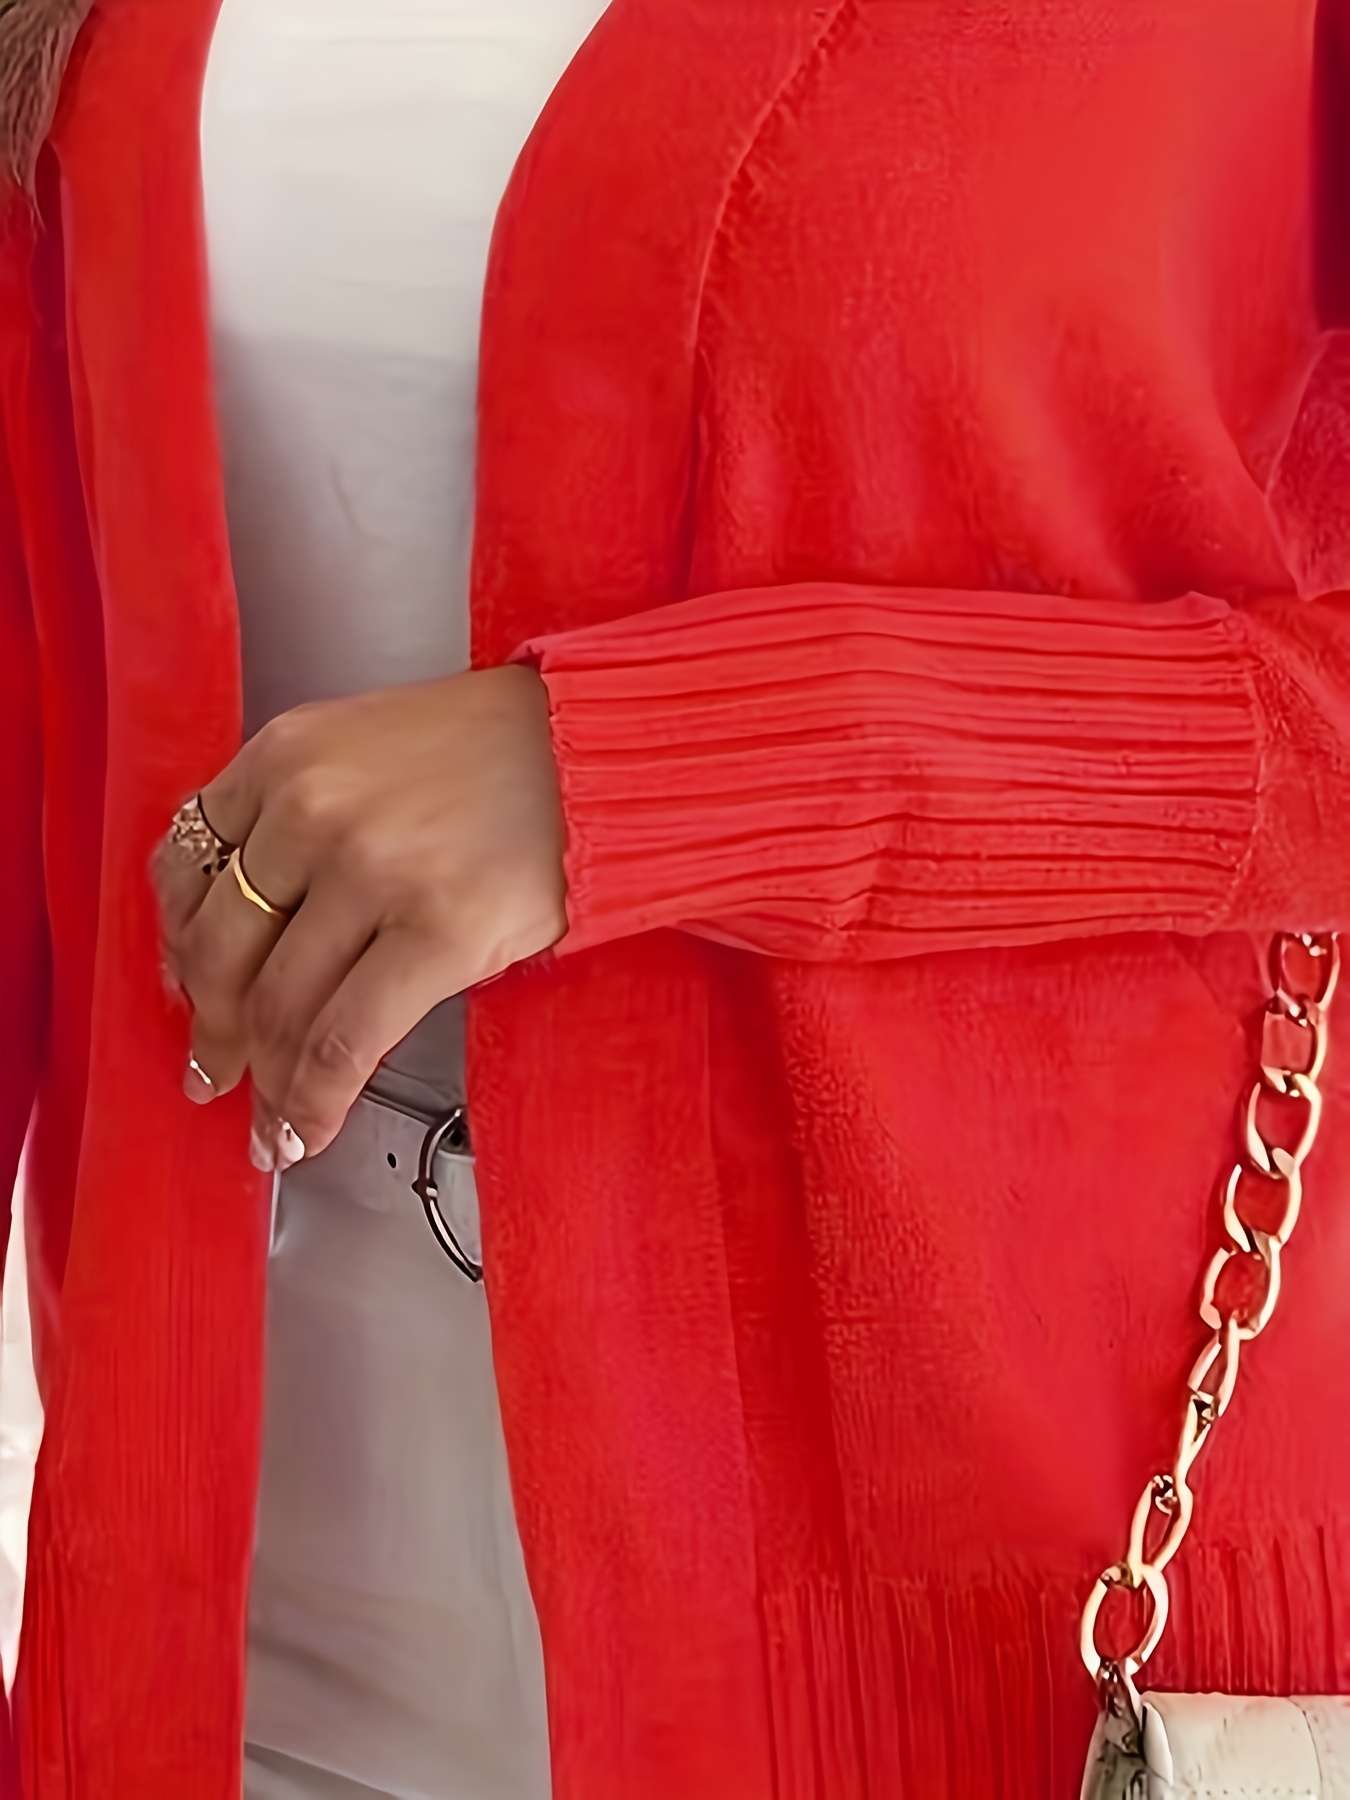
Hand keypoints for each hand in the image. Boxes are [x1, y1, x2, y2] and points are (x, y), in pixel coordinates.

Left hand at [155, 665, 566, 1165]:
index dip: (176, 949)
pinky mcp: (439, 932)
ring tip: (271, 1121)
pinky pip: (347, 1042)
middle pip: (223, 950)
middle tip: (216, 1071)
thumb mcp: (367, 747)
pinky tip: (309, 1130)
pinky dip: (315, 1102)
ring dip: (266, 1083)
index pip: (186, 867)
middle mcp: (314, 807)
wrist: (600, 750)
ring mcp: (374, 870)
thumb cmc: (498, 752)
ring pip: (280, 1008)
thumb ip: (298, 815)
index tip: (185, 991)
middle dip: (214, 1030)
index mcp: (287, 754)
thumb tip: (249, 938)